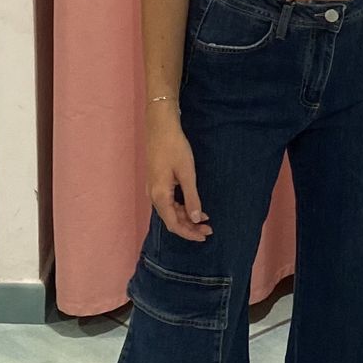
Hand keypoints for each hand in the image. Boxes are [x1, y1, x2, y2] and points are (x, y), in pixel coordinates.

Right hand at [146, 123, 212, 241]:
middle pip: (171, 220)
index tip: (204, 236)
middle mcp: (153, 196)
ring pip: (170, 211)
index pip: (174, 224)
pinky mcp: (156, 182)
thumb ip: (191, 198)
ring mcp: (153, 189)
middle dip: (190, 227)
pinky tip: (193, 206)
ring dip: (186, 217)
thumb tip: (197, 219)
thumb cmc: (174, 147)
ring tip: (205, 220)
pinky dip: (181, 207)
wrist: (160, 126)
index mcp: (159, 196)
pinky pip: (168, 202)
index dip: (189, 233)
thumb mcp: (187, 173)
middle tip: (209, 229)